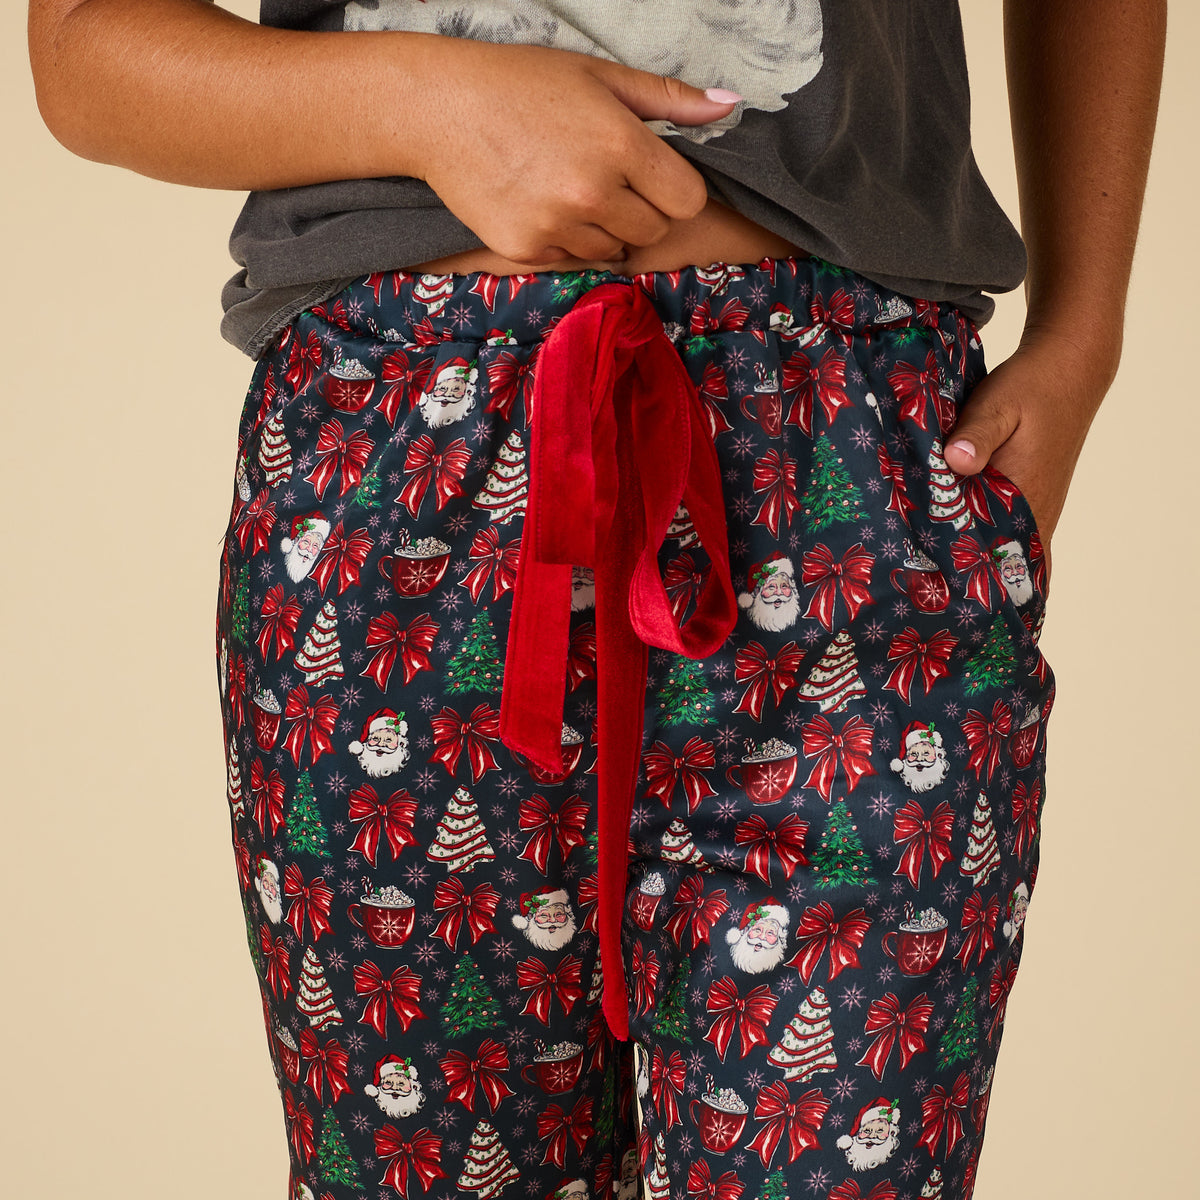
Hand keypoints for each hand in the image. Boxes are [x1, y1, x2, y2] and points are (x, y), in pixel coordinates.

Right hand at [421, 40, 740, 270]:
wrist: (437, 108)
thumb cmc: (521, 83)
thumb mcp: (599, 76)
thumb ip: (668, 98)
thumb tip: (729, 106)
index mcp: (621, 145)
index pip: (687, 200)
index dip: (674, 189)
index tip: (651, 175)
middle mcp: (593, 192)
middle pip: (654, 231)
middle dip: (640, 209)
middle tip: (606, 179)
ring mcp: (558, 225)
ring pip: (614, 251)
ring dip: (604, 229)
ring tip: (569, 189)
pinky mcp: (526, 249)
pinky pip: (571, 260)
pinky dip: (564, 240)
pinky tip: (540, 203)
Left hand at [941, 323, 1119, 585]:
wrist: (1068, 368)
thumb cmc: (1031, 388)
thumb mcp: (997, 406)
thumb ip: (975, 436)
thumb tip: (955, 461)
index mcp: (1025, 501)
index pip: (995, 560)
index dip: (963, 581)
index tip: (926, 593)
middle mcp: (1034, 515)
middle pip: (995, 564)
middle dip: (957, 578)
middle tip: (910, 590)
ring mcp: (1034, 509)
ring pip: (998, 550)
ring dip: (966, 560)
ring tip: (920, 574)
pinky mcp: (1028, 498)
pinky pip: (1002, 532)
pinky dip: (977, 540)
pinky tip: (944, 544)